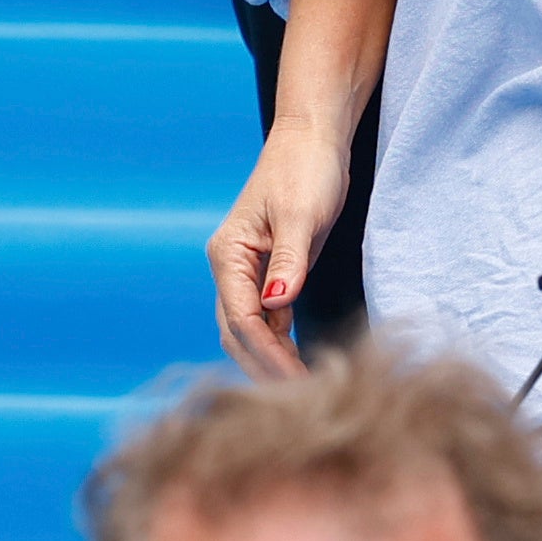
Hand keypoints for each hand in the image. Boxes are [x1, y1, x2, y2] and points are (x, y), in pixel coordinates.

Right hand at [207, 108, 357, 374]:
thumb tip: (277, 305)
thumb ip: (289, 262)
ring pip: (249, 331)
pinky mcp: (270, 273)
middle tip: (302, 400)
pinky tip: (302, 361)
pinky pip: (267, 321)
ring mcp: (248, 272)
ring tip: (304, 389)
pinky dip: (281, 344)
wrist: (313, 140)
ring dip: (270, 360)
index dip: (268, 354)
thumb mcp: (301, 215)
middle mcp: (231, 267)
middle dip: (264, 367)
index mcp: (229, 253)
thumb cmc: (305, 169)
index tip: (299, 381)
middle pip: (237, 332)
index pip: (241, 317)